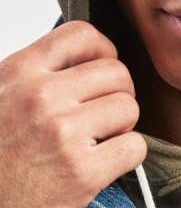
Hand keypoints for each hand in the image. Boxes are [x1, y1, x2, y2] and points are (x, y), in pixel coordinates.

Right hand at [0, 21, 146, 207]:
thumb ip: (32, 78)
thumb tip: (79, 66)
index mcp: (19, 72)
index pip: (83, 35)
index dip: (104, 53)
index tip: (101, 73)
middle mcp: (41, 96)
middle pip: (117, 73)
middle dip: (116, 96)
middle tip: (101, 119)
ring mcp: (63, 133)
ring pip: (129, 108)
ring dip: (122, 128)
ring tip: (98, 143)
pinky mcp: (82, 173)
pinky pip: (134, 147)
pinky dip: (127, 157)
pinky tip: (103, 165)